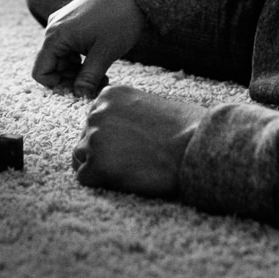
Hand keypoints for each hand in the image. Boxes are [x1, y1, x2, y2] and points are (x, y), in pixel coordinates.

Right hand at [32, 0, 145, 96]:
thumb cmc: (119, 18)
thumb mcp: (104, 53)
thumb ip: (88, 77)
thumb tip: (80, 96)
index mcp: (56, 36)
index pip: (41, 72)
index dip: (58, 87)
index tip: (81, 91)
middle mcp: (54, 28)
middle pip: (51, 66)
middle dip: (71, 80)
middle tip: (97, 85)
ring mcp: (63, 22)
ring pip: (61, 57)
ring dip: (78, 70)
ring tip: (102, 75)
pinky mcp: (73, 19)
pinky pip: (69, 45)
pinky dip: (80, 57)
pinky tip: (99, 59)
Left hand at [71, 85, 206, 198]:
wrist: (197, 146)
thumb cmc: (185, 127)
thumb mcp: (150, 105)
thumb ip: (126, 113)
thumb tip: (116, 131)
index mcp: (108, 95)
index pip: (94, 120)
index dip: (111, 136)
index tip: (131, 144)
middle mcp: (96, 112)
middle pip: (85, 138)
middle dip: (103, 151)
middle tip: (132, 160)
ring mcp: (95, 137)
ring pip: (81, 157)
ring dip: (100, 166)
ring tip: (129, 169)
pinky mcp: (97, 164)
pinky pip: (85, 178)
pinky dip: (101, 182)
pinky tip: (125, 179)